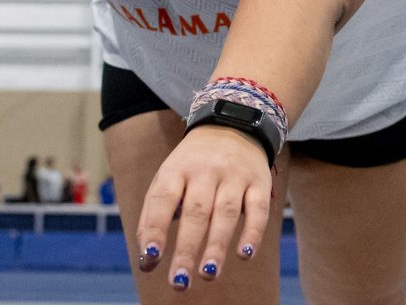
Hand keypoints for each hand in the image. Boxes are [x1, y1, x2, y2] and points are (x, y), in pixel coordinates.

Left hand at [137, 125, 271, 290]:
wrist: (232, 124)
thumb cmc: (193, 164)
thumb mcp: (168, 177)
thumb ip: (153, 215)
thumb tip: (147, 260)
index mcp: (177, 168)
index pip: (163, 198)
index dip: (156, 227)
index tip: (150, 257)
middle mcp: (205, 170)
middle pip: (196, 211)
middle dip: (187, 248)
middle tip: (179, 281)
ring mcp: (234, 175)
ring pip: (226, 212)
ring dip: (217, 245)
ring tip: (207, 274)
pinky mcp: (259, 181)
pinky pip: (258, 209)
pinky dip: (252, 233)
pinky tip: (244, 255)